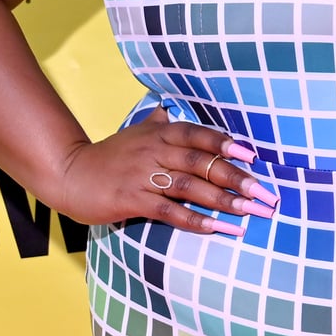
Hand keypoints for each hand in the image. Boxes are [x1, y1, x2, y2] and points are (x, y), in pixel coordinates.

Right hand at [54, 110, 276, 234]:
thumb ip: (159, 122)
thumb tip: (174, 108)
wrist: (70, 174)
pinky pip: (170, 211)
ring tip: (250, 213)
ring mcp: (144, 176)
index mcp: (161, 134)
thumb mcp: (137, 132)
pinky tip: (217, 228)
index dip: (227, 145)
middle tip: (264, 194)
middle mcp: (156, 151)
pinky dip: (196, 220)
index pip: (201, 136)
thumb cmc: (109, 156)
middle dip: (237, 179)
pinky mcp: (133, 200)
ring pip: (191, 188)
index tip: (253, 156)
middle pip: (203, 163)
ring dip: (224, 202)